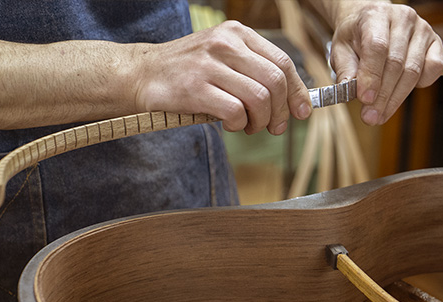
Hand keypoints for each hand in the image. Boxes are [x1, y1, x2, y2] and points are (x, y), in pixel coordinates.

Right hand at [134, 21, 311, 134]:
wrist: (141, 74)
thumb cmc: (188, 71)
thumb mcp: (223, 58)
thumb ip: (255, 72)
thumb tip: (293, 100)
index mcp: (237, 33)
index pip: (282, 62)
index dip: (297, 91)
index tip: (302, 111)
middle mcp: (225, 43)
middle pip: (275, 81)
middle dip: (281, 111)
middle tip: (274, 127)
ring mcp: (209, 64)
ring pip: (259, 98)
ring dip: (260, 121)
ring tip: (249, 126)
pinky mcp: (195, 88)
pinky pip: (235, 112)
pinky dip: (239, 124)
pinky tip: (230, 124)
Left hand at [329, 2, 442, 124]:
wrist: (372, 21)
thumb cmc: (357, 36)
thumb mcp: (341, 49)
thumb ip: (345, 69)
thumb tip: (350, 90)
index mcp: (376, 15)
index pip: (377, 47)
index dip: (372, 76)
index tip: (365, 99)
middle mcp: (403, 19)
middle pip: (396, 64)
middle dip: (382, 96)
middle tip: (370, 117)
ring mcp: (422, 29)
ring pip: (413, 71)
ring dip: (396, 98)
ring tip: (380, 115)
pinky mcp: (435, 42)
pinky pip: (434, 69)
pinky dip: (421, 85)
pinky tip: (401, 92)